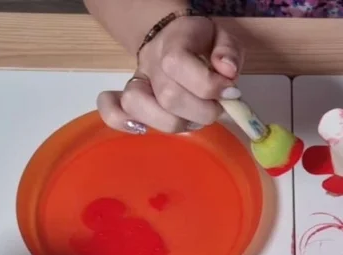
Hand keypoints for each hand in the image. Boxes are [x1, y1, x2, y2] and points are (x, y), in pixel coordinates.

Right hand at [97, 16, 243, 133]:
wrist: (170, 36)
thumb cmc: (200, 43)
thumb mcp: (222, 38)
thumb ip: (228, 52)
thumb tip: (226, 72)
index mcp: (174, 43)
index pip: (179, 64)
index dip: (209, 86)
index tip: (230, 92)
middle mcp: (151, 63)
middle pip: (167, 96)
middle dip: (200, 111)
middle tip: (215, 109)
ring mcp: (137, 81)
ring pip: (138, 106)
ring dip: (173, 123)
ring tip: (192, 120)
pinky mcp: (127, 98)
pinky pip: (111, 110)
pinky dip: (121, 123)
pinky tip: (142, 129)